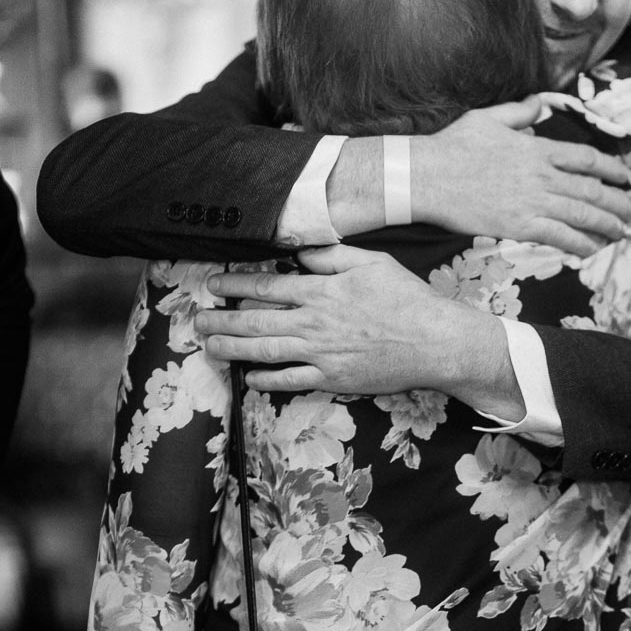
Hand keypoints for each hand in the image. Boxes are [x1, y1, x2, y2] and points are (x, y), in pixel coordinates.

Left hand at [197, 245, 522, 415]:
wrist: (434, 341)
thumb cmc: (407, 298)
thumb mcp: (371, 261)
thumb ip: (331, 255)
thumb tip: (299, 250)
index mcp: (322, 289)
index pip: (268, 285)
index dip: (236, 285)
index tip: (214, 284)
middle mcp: (315, 322)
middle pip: (256, 320)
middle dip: (222, 319)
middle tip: (197, 320)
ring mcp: (322, 353)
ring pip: (265, 351)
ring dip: (232, 349)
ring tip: (209, 346)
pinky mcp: (333, 378)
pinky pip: (292, 380)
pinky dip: (267, 379)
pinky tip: (248, 377)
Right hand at [413, 97, 630, 254]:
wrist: (428, 175)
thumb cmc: (452, 145)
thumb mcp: (488, 117)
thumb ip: (519, 113)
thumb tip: (539, 104)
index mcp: (536, 148)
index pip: (584, 158)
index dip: (610, 168)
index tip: (626, 177)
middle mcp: (540, 174)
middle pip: (591, 188)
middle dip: (617, 201)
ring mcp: (531, 200)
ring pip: (581, 213)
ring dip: (606, 224)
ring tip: (622, 232)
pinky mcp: (518, 225)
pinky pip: (558, 235)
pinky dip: (579, 243)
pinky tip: (592, 249)